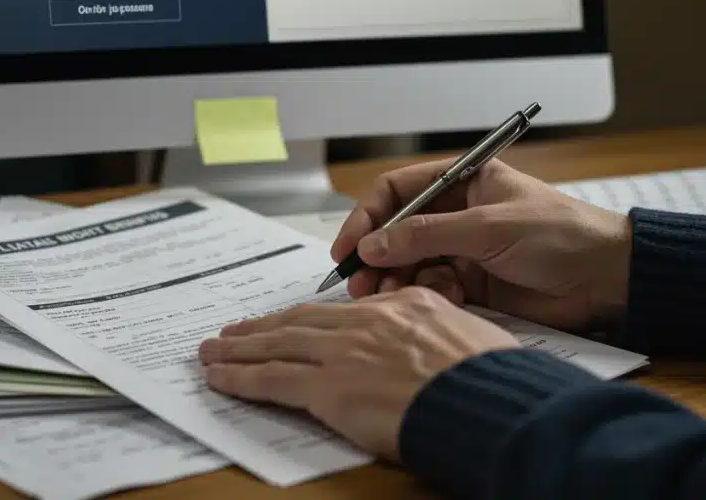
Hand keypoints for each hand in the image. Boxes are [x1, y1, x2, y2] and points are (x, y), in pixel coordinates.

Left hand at [198, 286, 519, 460]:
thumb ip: (438, 332)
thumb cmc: (492, 380)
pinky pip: (271, 380)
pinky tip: (220, 379)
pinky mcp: (328, 388)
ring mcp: (344, 353)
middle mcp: (367, 322)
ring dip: (239, 351)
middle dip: (262, 328)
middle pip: (300, 322)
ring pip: (277, 346)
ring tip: (213, 352)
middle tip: (233, 333)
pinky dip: (240, 378)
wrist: (487, 401)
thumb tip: (429, 348)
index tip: (289, 322)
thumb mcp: (472, 336)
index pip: (342, 311)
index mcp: (404, 305)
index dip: (306, 318)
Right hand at [331, 158, 631, 330]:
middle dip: (375, 255)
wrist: (609, 279)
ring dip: (395, 279)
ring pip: (410, 263)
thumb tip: (373, 245)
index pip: (398, 191)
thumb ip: (428, 235)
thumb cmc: (562, 235)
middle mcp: (457, 213)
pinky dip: (426, 295)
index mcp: (462, 181)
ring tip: (386, 296)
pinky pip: (432, 288)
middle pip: (397, 231)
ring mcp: (464, 249)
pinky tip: (436, 300)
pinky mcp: (473, 283)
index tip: (349, 246)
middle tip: (357, 282)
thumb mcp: (489, 227)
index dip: (368, 216)